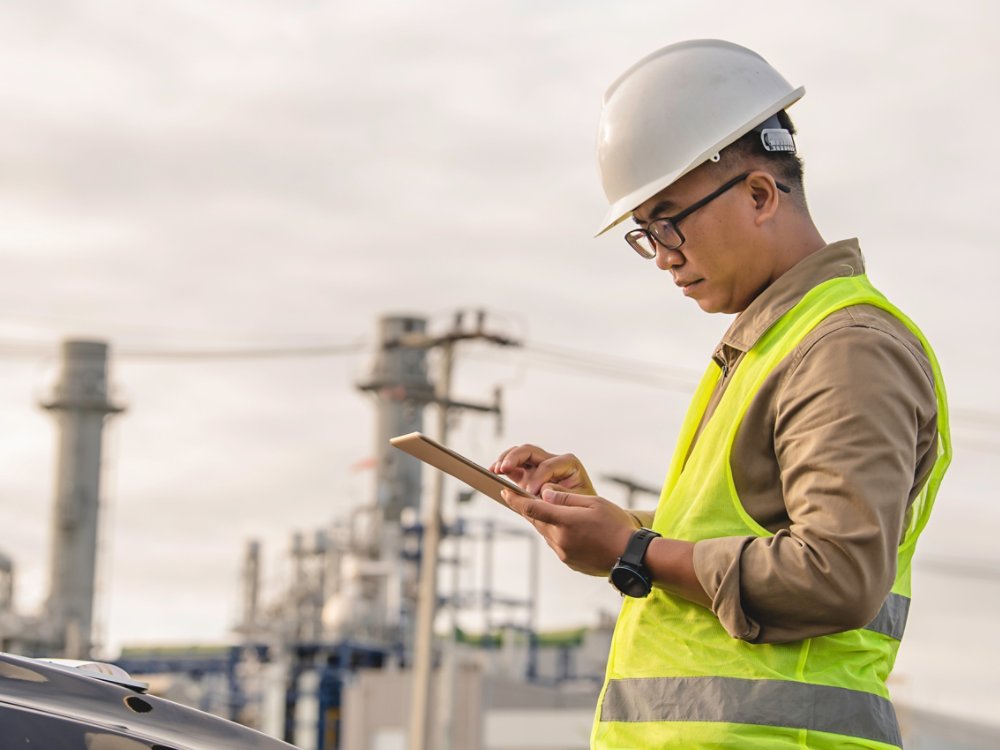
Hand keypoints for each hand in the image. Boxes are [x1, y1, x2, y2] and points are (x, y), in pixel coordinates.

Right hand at [490, 444, 596, 496]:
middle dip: (515, 458)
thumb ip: (561, 494)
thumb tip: (542, 489)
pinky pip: (513, 466)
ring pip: (518, 454)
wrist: (584, 513)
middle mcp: (552, 460)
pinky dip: (501, 467)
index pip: (548, 465)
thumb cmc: (583, 506)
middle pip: (530, 451)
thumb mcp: (578, 500)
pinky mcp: (528, 475)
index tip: (532, 493)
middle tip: (503, 469)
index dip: (538, 477)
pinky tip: (491, 473)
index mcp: (568, 463)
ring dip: (505, 460)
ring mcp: (538, 467)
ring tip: (495, 470)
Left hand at [501, 485, 635, 576]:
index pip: (532, 508)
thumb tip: (544, 492)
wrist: (633, 557)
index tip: (504, 492)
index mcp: (564, 522)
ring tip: (550, 511)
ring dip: (545, 522)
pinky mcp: (569, 562)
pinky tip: (567, 529)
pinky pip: (557, 544)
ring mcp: (564, 553)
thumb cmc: (616, 525)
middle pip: (537, 521)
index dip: (515, 499)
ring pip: (546, 533)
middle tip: (521, 498)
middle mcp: (560, 540)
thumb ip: (566, 497)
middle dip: (529, 509)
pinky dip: (557, 534)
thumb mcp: (593, 503)